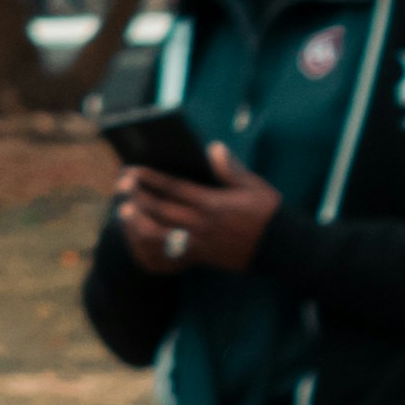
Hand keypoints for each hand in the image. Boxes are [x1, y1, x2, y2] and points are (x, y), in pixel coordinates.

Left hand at [112, 144, 281, 275]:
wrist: (283, 249)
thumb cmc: (269, 213)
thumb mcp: (254, 186)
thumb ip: (230, 169)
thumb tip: (212, 148)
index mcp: (213, 203)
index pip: (174, 188)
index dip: (150, 178)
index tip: (133, 170)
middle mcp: (203, 223)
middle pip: (161, 208)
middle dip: (139, 196)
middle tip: (121, 185)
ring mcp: (200, 242)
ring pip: (160, 232)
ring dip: (139, 221)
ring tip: (124, 209)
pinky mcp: (201, 256)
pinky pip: (170, 251)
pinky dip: (153, 242)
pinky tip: (141, 234)